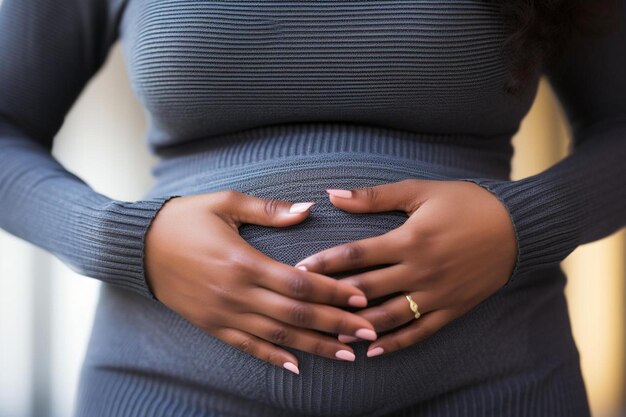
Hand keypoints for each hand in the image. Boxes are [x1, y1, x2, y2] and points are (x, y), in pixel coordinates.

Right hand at [144, 190, 377, 374]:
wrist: (138, 246)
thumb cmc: (184, 219)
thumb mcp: (225, 202)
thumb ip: (269, 210)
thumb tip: (308, 209)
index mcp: (244, 261)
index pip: (300, 283)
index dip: (333, 292)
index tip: (361, 297)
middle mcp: (236, 293)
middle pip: (296, 315)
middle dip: (336, 324)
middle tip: (369, 332)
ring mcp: (223, 314)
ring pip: (278, 337)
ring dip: (315, 347)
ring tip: (347, 354)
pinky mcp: (212, 326)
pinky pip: (248, 347)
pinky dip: (274, 359)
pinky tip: (298, 367)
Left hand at [293, 179, 516, 357]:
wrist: (517, 226)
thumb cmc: (466, 203)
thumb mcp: (420, 192)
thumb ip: (375, 197)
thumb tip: (333, 194)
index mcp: (409, 239)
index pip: (356, 255)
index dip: (324, 262)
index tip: (298, 269)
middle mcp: (420, 270)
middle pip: (367, 290)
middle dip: (332, 298)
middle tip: (304, 306)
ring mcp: (437, 293)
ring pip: (390, 317)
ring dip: (358, 327)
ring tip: (331, 334)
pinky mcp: (453, 308)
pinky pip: (420, 331)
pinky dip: (396, 343)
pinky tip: (373, 351)